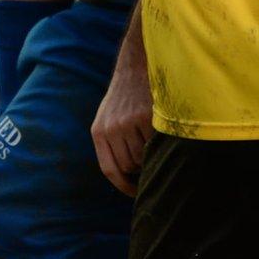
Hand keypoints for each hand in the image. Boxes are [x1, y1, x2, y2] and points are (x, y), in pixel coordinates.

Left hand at [92, 58, 153, 195]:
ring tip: (152, 137)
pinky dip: (159, 139)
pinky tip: (159, 127)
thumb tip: (127, 174)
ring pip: (143, 155)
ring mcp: (129, 122)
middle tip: (148, 154)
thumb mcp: (108, 117)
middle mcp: (111, 128)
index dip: (123, 185)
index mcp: (99, 131)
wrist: (136, 65)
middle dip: (140, 166)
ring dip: (150, 153)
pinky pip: (155, 141)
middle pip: (129, 165)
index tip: (135, 193)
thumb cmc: (125, 96)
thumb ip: (112, 142)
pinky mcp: (146, 115)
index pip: (110, 169)